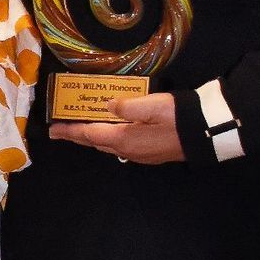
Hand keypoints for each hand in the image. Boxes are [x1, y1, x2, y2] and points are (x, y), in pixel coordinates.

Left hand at [48, 90, 183, 164]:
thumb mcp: (150, 105)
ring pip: (108, 146)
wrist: (206, 133)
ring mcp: (140, 155)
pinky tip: (109, 132)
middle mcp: (128, 151)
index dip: (70, 131)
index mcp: (124, 139)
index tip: (52, 130)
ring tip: (81, 128)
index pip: (89, 135)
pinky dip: (108, 139)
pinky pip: (121, 147)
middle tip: (62, 129)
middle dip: (78, 136)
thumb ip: (125, 106)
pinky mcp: (150, 154)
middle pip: (96, 143)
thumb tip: (107, 107)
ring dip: (93, 138)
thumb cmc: (177, 116)